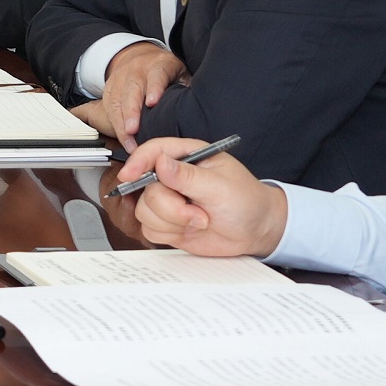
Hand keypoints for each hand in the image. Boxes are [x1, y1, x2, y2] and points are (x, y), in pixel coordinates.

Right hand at [94, 40, 181, 141]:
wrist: (139, 56)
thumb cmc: (164, 70)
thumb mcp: (180, 73)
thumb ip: (185, 88)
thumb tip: (196, 108)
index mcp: (158, 64)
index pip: (156, 75)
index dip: (154, 88)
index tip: (152, 103)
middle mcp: (136, 69)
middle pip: (131, 90)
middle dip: (131, 111)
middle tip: (133, 130)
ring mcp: (120, 78)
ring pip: (116, 101)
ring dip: (120, 123)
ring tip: (129, 142)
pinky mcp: (109, 88)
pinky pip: (108, 107)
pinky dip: (113, 124)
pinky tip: (122, 139)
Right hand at [122, 141, 282, 257]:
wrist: (255, 232)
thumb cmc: (246, 202)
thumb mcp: (220, 186)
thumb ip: (188, 176)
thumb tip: (160, 162)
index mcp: (188, 156)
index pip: (153, 151)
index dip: (137, 162)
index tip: (130, 176)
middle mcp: (174, 177)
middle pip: (146, 187)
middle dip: (169, 207)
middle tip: (197, 213)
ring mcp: (169, 200)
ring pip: (144, 210)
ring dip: (171, 222)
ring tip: (200, 221)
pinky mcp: (168, 221)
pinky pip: (150, 228)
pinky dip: (169, 233)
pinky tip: (191, 230)